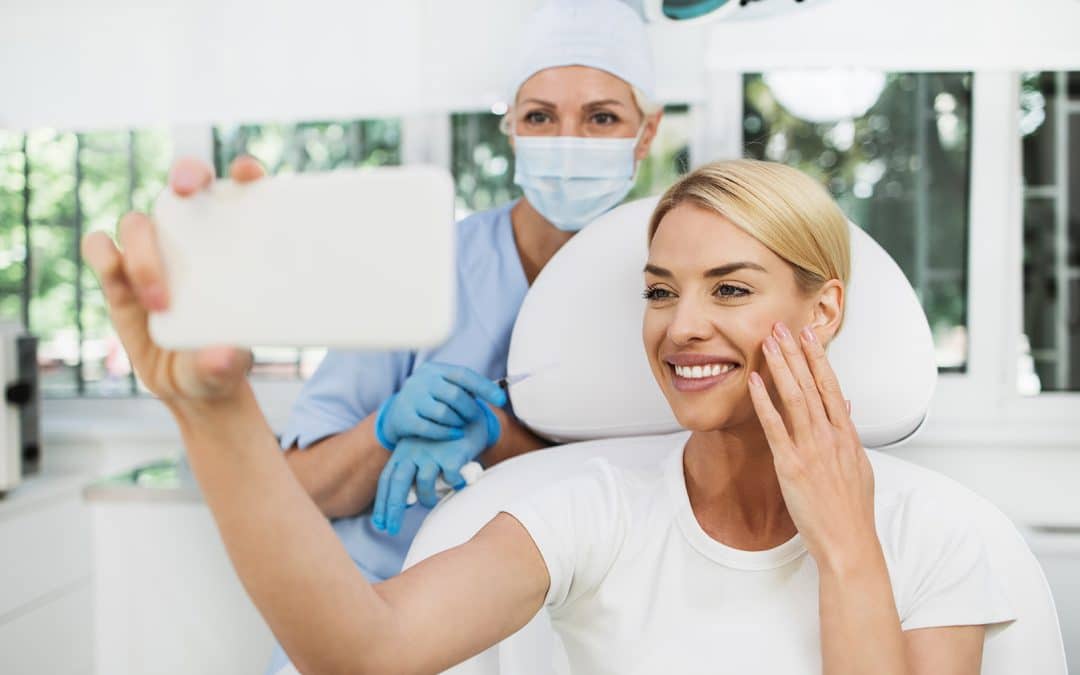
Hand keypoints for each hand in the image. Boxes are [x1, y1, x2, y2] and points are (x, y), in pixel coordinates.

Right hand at [81, 156, 264, 407]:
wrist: (192, 384)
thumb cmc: (224, 360)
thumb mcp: (232, 367)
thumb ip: (228, 363)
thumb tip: (224, 355)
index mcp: (236, 244)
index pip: (245, 194)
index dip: (247, 173)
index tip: (249, 174)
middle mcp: (194, 237)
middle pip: (187, 184)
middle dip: (187, 173)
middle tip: (186, 189)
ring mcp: (155, 252)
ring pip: (139, 223)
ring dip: (144, 253)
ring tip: (160, 303)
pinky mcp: (119, 274)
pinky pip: (100, 248)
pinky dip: (104, 255)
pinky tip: (116, 274)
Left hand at [372, 402, 498, 534]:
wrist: (471, 414)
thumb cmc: (446, 440)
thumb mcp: (424, 452)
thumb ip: (414, 473)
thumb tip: (405, 503)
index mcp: (403, 451)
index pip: (387, 479)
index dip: (382, 503)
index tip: (381, 524)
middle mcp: (414, 450)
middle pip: (398, 484)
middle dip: (393, 510)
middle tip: (391, 530)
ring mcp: (432, 451)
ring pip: (424, 486)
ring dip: (429, 499)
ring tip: (435, 499)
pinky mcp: (452, 454)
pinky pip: (450, 480)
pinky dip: (455, 485)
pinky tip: (459, 483)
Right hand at [375, 363, 506, 448]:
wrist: (396, 413)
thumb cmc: (430, 399)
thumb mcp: (444, 388)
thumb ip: (465, 388)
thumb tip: (498, 393)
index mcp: (434, 370)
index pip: (464, 375)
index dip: (485, 387)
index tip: (501, 400)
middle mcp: (421, 380)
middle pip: (455, 395)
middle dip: (470, 410)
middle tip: (474, 418)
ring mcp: (411, 398)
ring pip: (443, 413)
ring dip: (458, 422)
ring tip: (461, 425)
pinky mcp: (404, 417)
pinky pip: (431, 428)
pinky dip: (447, 433)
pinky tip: (455, 434)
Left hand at [747, 321, 876, 573]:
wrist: (850, 543)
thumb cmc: (852, 511)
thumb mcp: (859, 468)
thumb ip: (850, 436)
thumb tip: (848, 409)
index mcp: (847, 436)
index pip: (832, 387)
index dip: (818, 359)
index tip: (808, 335)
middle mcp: (831, 437)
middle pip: (813, 385)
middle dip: (796, 353)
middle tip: (782, 325)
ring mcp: (812, 449)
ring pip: (795, 398)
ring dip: (780, 367)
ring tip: (767, 342)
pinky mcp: (792, 465)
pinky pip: (775, 427)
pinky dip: (764, 401)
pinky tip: (753, 382)